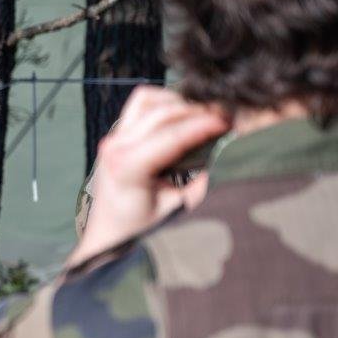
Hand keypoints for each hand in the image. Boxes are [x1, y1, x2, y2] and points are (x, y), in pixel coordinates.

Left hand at [66, 86, 228, 266]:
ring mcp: (113, 138)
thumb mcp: (177, 211)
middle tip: (224, 117)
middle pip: (161, 111)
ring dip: (179, 103)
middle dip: (196, 110)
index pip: (171, 135)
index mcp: (127, 166)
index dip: (203, 125)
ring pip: (148, 100)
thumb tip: (227, 155)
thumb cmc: (140, 229)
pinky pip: (140, 106)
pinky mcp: (117, 135)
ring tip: (205, 116)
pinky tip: (184, 117)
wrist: (108, 236)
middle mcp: (116, 146)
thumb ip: (201, 185)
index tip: (229, 123)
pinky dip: (164, 103)